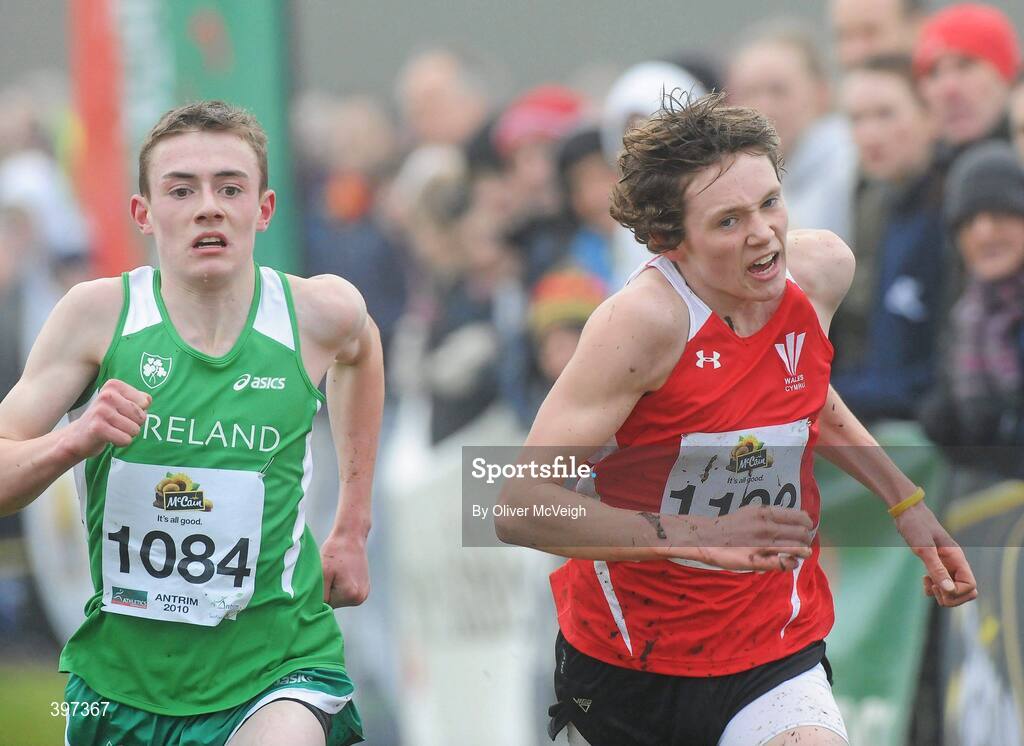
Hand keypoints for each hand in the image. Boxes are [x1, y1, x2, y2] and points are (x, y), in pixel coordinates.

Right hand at [63, 379, 150, 458]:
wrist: (78, 436)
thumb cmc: (106, 418)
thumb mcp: (123, 403)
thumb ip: (140, 400)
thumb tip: (146, 402)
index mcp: (114, 385)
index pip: (145, 402)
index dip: (138, 412)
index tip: (121, 412)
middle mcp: (107, 395)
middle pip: (142, 416)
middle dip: (133, 424)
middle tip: (116, 423)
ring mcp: (101, 411)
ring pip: (135, 429)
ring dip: (126, 434)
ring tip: (111, 429)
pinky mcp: (97, 427)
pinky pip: (125, 439)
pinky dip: (120, 442)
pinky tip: (107, 437)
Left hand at [320, 531, 369, 607]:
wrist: (351, 536)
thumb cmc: (335, 552)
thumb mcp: (322, 573)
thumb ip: (319, 595)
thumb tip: (315, 612)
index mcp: (351, 595)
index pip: (326, 605)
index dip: (319, 593)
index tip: (320, 579)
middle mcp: (361, 597)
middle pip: (334, 603)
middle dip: (327, 591)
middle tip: (327, 573)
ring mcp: (364, 594)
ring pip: (339, 598)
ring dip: (333, 588)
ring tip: (334, 572)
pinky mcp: (364, 588)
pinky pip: (345, 593)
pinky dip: (339, 585)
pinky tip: (340, 572)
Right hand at [658, 505, 813, 571]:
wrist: (708, 538)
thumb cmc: (732, 525)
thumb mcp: (752, 511)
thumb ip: (771, 515)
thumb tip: (792, 520)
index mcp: (766, 512)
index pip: (799, 517)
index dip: (807, 523)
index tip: (807, 527)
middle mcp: (767, 527)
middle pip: (801, 534)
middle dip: (806, 539)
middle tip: (804, 543)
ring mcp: (762, 545)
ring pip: (795, 549)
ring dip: (803, 551)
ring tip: (803, 553)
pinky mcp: (755, 561)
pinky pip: (781, 564)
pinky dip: (790, 563)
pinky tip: (791, 562)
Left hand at [896, 503, 977, 606]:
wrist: (907, 512)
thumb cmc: (916, 526)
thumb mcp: (924, 549)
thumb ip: (937, 569)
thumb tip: (949, 590)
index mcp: (957, 559)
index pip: (970, 587)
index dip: (956, 592)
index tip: (937, 585)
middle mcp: (955, 564)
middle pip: (966, 592)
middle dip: (950, 597)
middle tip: (933, 586)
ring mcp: (947, 565)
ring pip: (954, 590)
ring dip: (942, 594)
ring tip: (928, 582)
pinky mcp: (936, 565)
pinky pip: (942, 585)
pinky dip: (934, 588)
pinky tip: (924, 579)